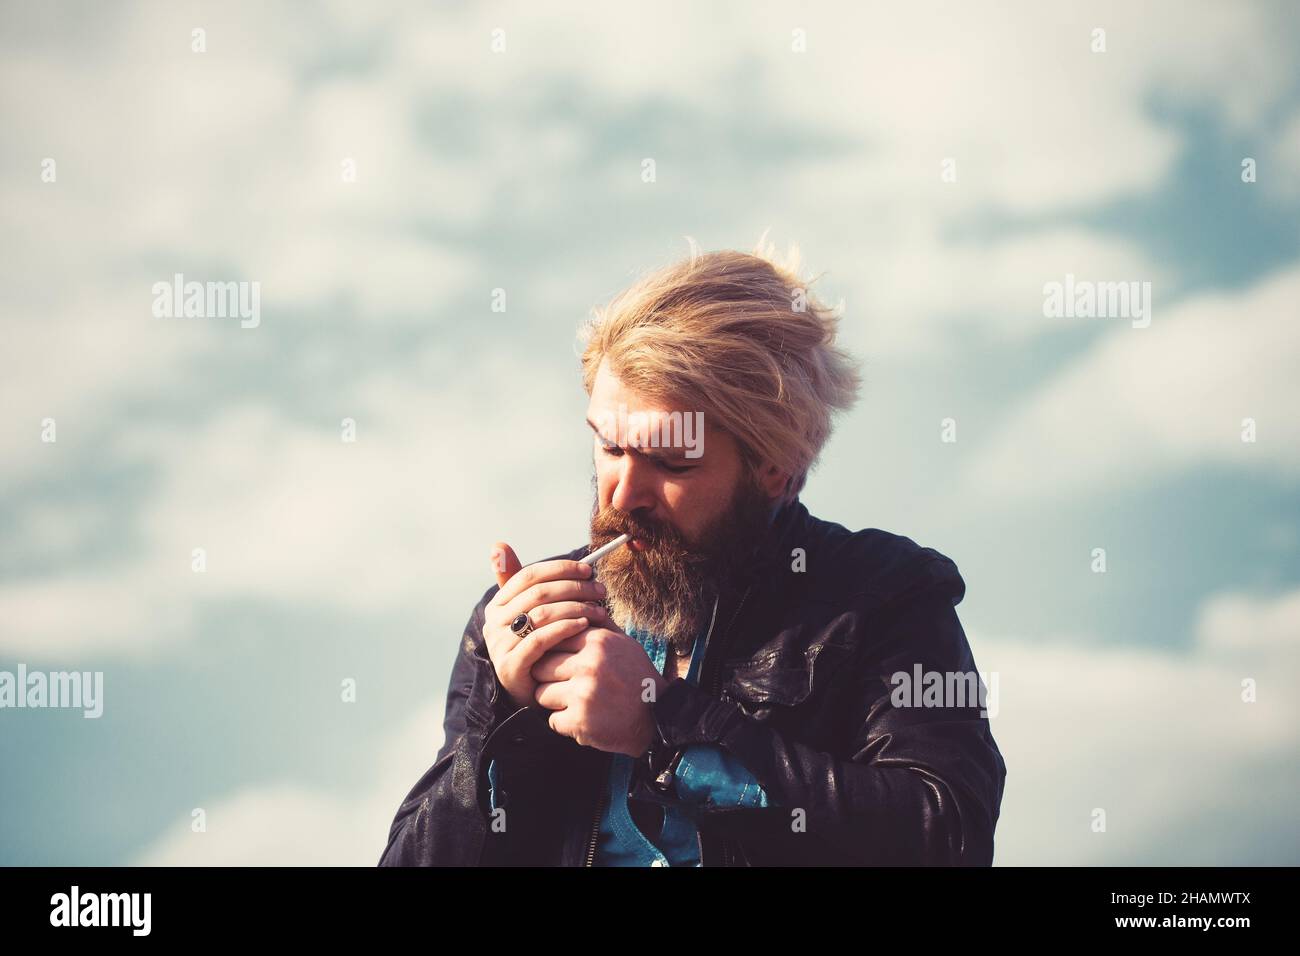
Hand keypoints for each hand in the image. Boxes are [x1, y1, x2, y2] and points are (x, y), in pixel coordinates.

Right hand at [482, 541, 617, 712]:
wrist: (532, 693)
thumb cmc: (537, 648)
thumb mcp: (531, 614)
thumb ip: (523, 584)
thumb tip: (499, 545)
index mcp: (498, 604)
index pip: (528, 575)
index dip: (560, 569)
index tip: (588, 569)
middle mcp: (493, 623)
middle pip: (538, 593)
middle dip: (574, 587)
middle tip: (600, 589)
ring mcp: (500, 645)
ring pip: (541, 614)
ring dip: (576, 607)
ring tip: (599, 609)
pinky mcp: (511, 666)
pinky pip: (541, 639)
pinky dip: (566, 628)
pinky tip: (586, 626)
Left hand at [531, 626, 670, 756]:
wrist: (658, 716)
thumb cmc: (637, 676)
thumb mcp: (625, 643)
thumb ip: (600, 624)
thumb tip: (580, 602)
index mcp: (598, 641)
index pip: (552, 640)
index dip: (553, 654)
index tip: (561, 664)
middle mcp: (589, 664)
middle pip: (540, 667)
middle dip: (548, 678)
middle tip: (564, 685)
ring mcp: (583, 694)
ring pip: (541, 694)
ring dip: (553, 701)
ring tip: (574, 702)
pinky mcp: (580, 721)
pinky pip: (552, 720)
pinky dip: (564, 723)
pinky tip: (583, 719)